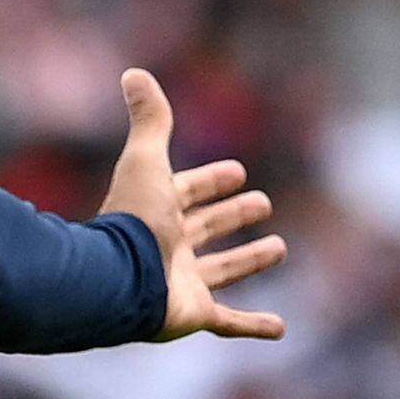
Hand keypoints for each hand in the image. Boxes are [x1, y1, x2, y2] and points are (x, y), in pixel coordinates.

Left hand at [97, 68, 287, 340]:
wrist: (118, 280)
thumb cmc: (133, 219)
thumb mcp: (147, 160)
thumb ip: (150, 119)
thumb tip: (133, 71)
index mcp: (156, 210)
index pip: (188, 191)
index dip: (210, 180)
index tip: (237, 170)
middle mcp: (168, 246)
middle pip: (205, 227)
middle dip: (232, 214)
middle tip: (262, 202)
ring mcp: (181, 282)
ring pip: (221, 270)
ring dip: (248, 260)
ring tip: (279, 247)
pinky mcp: (193, 314)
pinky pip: (229, 322)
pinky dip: (255, 326)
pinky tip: (281, 328)